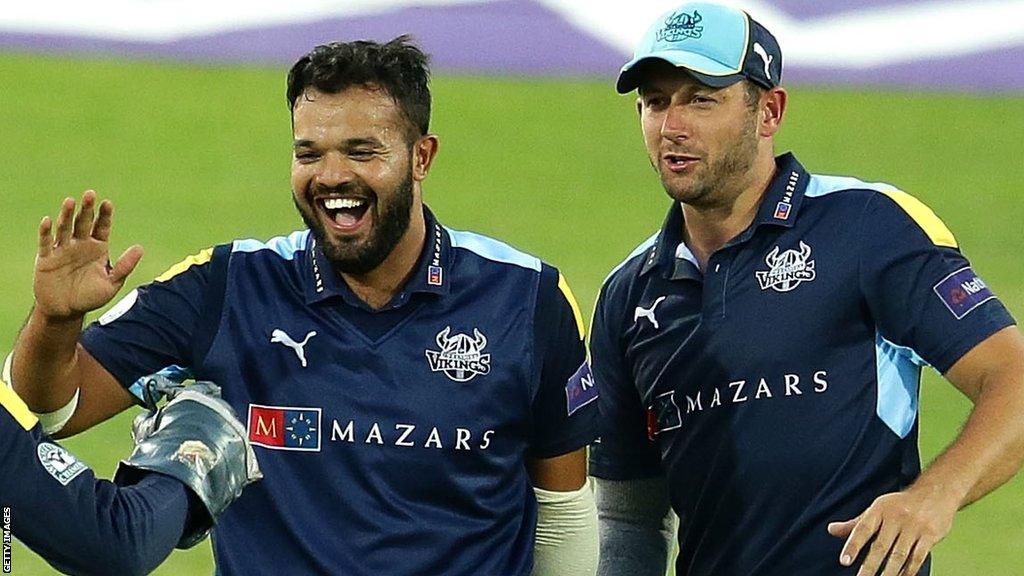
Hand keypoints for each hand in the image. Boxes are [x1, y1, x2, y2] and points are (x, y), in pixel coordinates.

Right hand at [34, 190, 142, 319]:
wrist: (66, 311)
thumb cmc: (90, 297)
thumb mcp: (112, 283)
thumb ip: (125, 266)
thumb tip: (140, 248)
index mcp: (98, 248)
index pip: (102, 227)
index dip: (104, 215)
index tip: (108, 203)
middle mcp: (80, 245)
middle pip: (83, 222)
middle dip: (87, 209)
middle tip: (90, 194)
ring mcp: (62, 250)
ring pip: (65, 228)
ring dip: (67, 215)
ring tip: (70, 201)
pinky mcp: (46, 259)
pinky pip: (45, 243)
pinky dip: (46, 232)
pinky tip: (48, 220)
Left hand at [827, 488, 958, 575]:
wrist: (935, 492)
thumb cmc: (900, 504)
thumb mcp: (876, 509)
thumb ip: (855, 524)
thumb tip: (831, 530)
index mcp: (879, 510)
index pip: (862, 529)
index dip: (852, 546)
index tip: (844, 562)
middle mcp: (896, 518)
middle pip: (881, 546)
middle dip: (870, 566)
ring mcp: (914, 527)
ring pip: (899, 555)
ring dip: (889, 572)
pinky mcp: (930, 536)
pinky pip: (918, 557)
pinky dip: (909, 571)